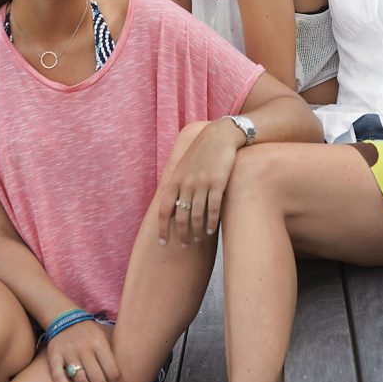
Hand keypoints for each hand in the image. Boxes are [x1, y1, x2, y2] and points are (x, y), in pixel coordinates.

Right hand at [47, 319, 127, 381]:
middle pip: (99, 380)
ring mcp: (69, 352)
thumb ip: (114, 351)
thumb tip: (133, 368)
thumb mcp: (105, 335)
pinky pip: (57, 371)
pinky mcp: (54, 355)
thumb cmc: (90, 331)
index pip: (113, 371)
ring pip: (81, 380)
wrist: (65, 317)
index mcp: (100, 344)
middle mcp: (85, 349)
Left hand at [158, 119, 242, 245]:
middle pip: (181, 216)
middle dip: (182, 234)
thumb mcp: (183, 166)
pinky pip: (213, 208)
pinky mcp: (218, 183)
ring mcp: (202, 183)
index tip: (163, 242)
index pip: (164, 210)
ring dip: (197, 231)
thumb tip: (172, 206)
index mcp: (175, 180)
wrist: (220, 136)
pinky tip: (211, 230)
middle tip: (185, 245)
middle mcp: (186, 183)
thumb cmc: (201, 153)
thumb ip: (177, 185)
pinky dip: (211, 222)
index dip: (163, 228)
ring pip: (197, 215)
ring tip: (198, 238)